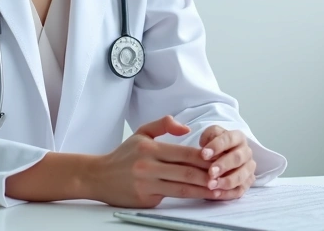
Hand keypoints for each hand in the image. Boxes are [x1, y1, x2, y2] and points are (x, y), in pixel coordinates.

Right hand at [90, 116, 215, 207]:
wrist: (98, 177)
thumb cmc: (123, 155)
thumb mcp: (141, 132)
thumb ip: (164, 124)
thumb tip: (186, 128)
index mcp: (149, 148)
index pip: (184, 153)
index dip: (204, 158)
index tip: (219, 160)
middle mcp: (148, 166)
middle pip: (186, 172)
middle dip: (208, 176)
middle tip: (225, 177)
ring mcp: (146, 184)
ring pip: (181, 188)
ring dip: (202, 190)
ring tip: (218, 190)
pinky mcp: (145, 199)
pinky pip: (170, 198)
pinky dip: (187, 197)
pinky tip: (200, 196)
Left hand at [198, 125, 256, 200]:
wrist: (222, 158)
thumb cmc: (215, 147)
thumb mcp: (210, 136)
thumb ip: (208, 135)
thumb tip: (205, 144)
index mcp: (238, 138)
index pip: (230, 139)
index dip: (217, 146)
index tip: (203, 154)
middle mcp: (246, 152)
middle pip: (238, 158)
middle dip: (223, 165)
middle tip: (210, 172)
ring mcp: (248, 169)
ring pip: (241, 176)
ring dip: (226, 181)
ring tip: (211, 185)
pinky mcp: (246, 183)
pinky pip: (240, 190)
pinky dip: (228, 193)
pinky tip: (215, 194)